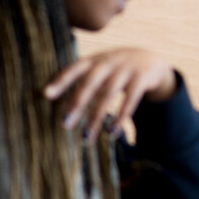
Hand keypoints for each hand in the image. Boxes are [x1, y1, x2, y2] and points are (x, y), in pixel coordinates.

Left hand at [43, 47, 176, 142]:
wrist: (152, 61)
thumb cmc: (117, 70)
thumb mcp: (101, 69)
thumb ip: (84, 83)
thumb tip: (64, 111)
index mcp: (95, 60)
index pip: (75, 68)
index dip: (61, 80)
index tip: (46, 94)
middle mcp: (109, 62)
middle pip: (91, 83)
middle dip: (77, 104)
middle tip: (65, 125)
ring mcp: (127, 69)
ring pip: (108, 95)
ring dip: (96, 118)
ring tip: (86, 138)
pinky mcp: (142, 78)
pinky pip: (130, 101)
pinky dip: (120, 118)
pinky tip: (111, 134)